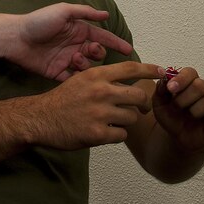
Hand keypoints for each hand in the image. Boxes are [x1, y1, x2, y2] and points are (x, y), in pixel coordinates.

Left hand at [8, 2, 133, 80]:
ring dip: (85, 65)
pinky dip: (77, 79)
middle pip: (96, 54)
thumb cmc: (38, 21)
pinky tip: (74, 75)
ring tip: (74, 59)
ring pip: (87, 68)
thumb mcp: (63, 11)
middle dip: (98, 54)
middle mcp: (74, 45)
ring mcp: (66, 60)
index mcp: (78, 30)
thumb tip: (105, 15)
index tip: (128, 50)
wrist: (15, 38)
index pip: (102, 37)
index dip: (116, 43)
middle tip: (90, 51)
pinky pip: (72, 79)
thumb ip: (84, 12)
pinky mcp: (56, 73)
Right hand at [34, 61, 161, 150]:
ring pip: (132, 117)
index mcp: (97, 75)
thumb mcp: (82, 79)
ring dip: (127, 121)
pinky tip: (105, 132)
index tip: (163, 72)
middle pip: (139, 96)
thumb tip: (129, 80)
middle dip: (143, 104)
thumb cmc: (63, 99)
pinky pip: (122, 134)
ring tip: (114, 121)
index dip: (150, 70)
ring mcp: (99, 113)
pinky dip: (117, 134)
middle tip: (141, 108)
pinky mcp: (97, 133)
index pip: (131, 69)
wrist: (40, 119)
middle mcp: (101, 92)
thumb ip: (104, 78)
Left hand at [153, 66, 203, 154]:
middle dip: (185, 98)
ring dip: (196, 111)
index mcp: (189, 82)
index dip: (181, 79)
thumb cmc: (171, 117)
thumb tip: (165, 78)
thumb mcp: (159, 104)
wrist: (178, 138)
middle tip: (176, 108)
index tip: (170, 88)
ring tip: (189, 117)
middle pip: (200, 85)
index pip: (190, 72)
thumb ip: (160, 89)